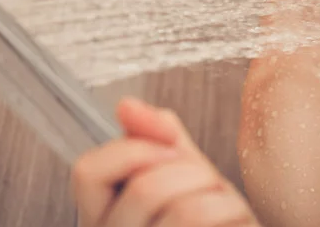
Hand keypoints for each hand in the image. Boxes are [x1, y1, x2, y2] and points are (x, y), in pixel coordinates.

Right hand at [72, 97, 259, 226]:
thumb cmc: (207, 216)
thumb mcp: (178, 167)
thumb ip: (153, 134)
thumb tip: (125, 105)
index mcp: (103, 216)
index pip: (87, 171)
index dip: (131, 149)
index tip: (167, 145)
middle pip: (144, 189)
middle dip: (190, 171)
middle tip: (205, 182)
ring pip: (181, 212)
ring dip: (216, 193)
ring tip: (223, 204)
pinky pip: (202, 220)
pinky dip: (231, 210)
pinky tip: (232, 220)